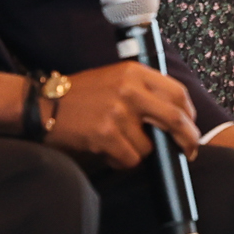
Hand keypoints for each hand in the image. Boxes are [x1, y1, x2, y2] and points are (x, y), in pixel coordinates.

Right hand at [44, 61, 200, 170]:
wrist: (42, 104)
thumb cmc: (79, 94)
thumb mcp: (114, 78)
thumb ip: (143, 90)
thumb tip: (175, 116)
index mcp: (134, 72)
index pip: (177, 93)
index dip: (189, 114)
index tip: (191, 126)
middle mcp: (129, 90)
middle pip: (175, 119)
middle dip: (188, 139)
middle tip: (189, 151)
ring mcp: (118, 113)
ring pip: (149, 146)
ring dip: (138, 152)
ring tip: (117, 143)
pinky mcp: (106, 135)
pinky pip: (130, 159)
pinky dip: (121, 161)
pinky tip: (106, 151)